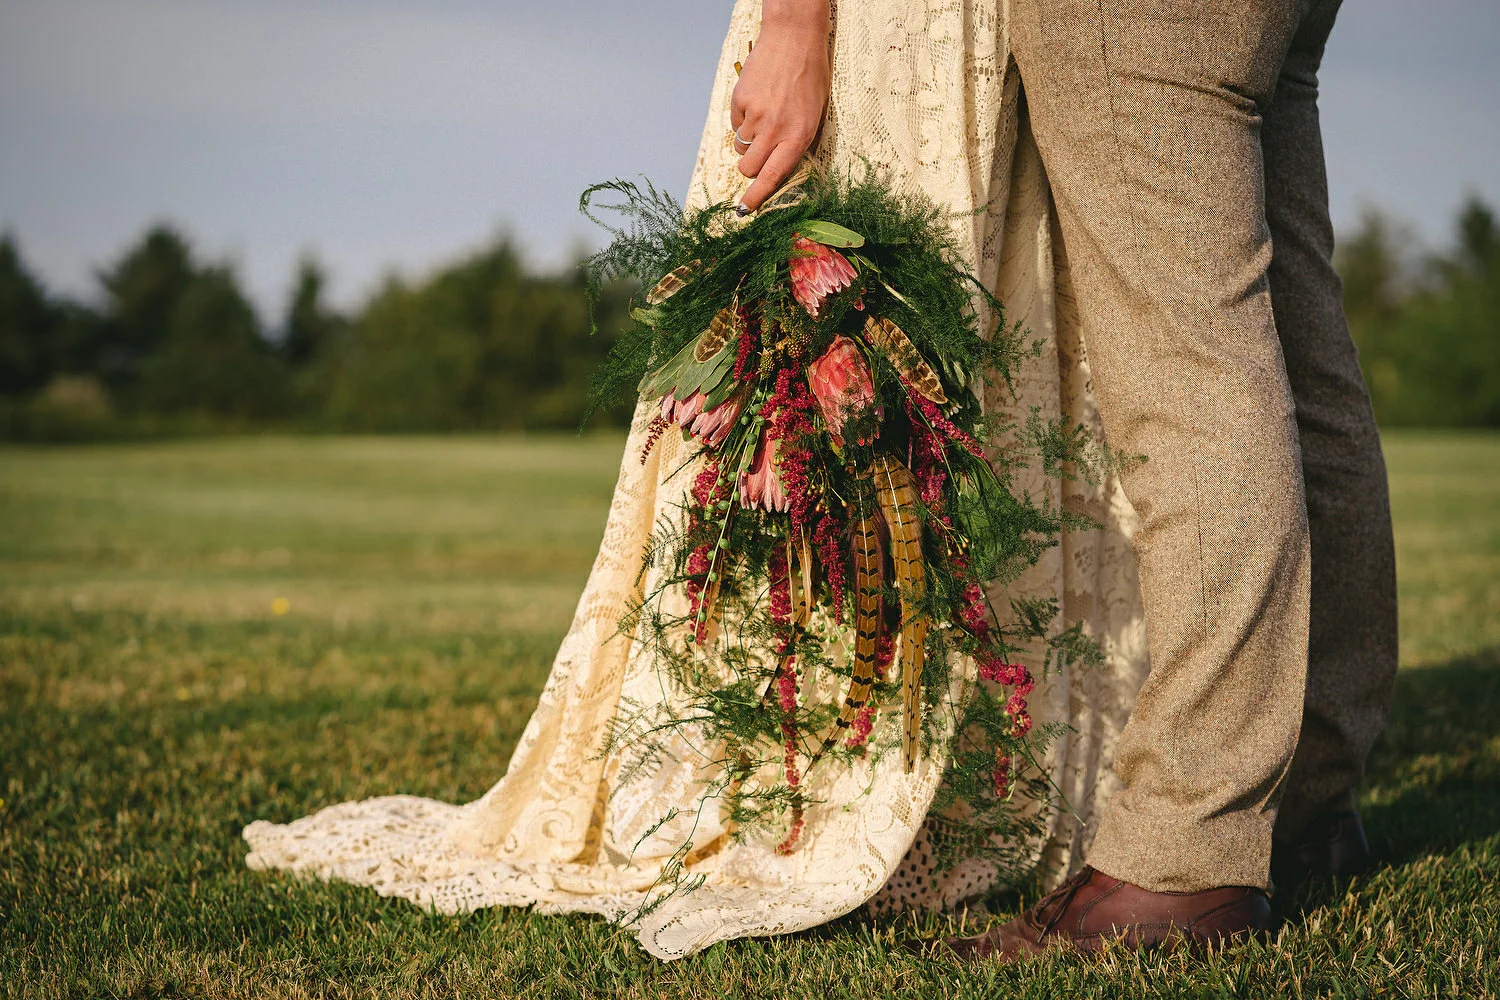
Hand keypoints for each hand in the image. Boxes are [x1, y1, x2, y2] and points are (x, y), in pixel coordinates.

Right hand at [730, 0, 829, 213]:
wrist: (793, 39)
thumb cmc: (810, 76)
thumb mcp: (814, 115)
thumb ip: (795, 142)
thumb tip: (774, 167)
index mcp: (798, 136)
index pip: (772, 177)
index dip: (757, 197)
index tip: (745, 210)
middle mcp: (775, 130)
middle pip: (748, 168)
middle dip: (749, 167)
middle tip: (757, 154)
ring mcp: (755, 115)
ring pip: (740, 147)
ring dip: (747, 142)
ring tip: (763, 118)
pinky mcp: (740, 101)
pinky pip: (735, 124)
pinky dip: (743, 119)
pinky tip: (758, 100)